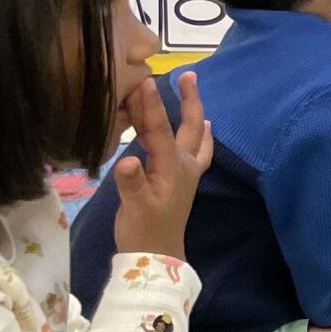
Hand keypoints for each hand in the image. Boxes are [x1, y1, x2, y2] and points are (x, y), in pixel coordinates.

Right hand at [111, 70, 213, 259]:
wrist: (156, 257)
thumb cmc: (144, 232)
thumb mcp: (134, 207)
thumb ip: (131, 182)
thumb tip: (127, 160)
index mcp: (172, 167)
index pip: (159, 129)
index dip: (151, 105)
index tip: (144, 80)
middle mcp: (184, 164)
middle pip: (190, 126)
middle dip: (189, 100)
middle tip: (188, 74)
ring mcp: (185, 172)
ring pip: (190, 134)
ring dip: (188, 111)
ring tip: (186, 88)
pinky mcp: (180, 179)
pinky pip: (193, 148)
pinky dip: (196, 132)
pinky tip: (203, 125)